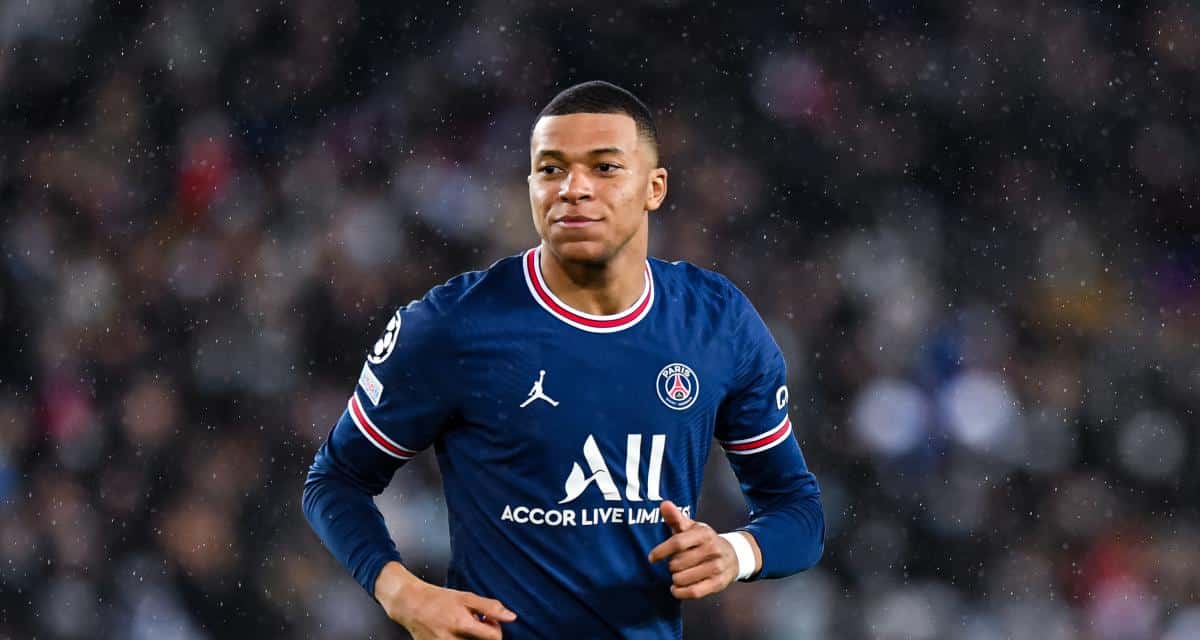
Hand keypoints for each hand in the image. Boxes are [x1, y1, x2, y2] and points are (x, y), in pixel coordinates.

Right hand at [374, 561, 516, 638]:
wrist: (409, 603)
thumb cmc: (437, 598)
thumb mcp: (465, 597)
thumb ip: (490, 607)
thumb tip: (512, 617)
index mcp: (461, 624)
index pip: (493, 638)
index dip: (497, 630)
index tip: (490, 622)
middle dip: (483, 635)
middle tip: (476, 624)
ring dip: (471, 638)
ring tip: (464, 628)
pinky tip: (453, 632)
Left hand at [647, 501, 752, 599]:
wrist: (733, 555)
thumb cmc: (704, 541)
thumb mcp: (692, 527)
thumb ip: (676, 517)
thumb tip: (664, 504)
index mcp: (704, 533)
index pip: (678, 543)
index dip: (662, 551)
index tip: (652, 558)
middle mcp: (712, 549)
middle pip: (677, 563)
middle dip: (671, 565)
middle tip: (675, 563)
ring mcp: (717, 567)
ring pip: (683, 578)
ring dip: (675, 578)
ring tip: (678, 574)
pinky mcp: (718, 583)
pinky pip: (694, 592)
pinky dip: (680, 592)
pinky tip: (676, 588)